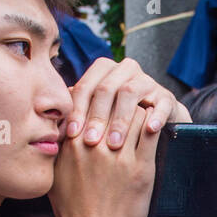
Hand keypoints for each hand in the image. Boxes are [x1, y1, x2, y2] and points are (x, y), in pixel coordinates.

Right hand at [50, 105, 156, 216]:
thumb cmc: (73, 212)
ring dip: (140, 111)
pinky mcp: (140, 167)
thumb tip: (60, 130)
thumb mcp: (55, 177)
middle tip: (131, 101)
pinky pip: (151, 132)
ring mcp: (118, 156)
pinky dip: (156, 123)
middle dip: (121, 100)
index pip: (88, 102)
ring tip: (144, 114)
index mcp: (71, 144)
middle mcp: (93, 145)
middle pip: (112, 103)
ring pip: (135, 113)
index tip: (110, 101)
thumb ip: (58, 150)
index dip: (101, 98)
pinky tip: (157, 124)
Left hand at [65, 56, 187, 151]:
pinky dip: (155, 114)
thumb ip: (76, 120)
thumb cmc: (114, 132)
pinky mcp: (166, 97)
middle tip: (91, 141)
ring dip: (121, 117)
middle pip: (106, 87)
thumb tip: (51, 129)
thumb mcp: (95, 125)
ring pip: (130, 90)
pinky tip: (149, 130)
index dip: (77, 109)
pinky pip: (161, 101)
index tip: (71, 134)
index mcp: (102, 75)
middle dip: (97, 115)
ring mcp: (146, 83)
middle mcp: (124, 73)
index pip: (85, 86)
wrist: (149, 135)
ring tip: (114, 143)